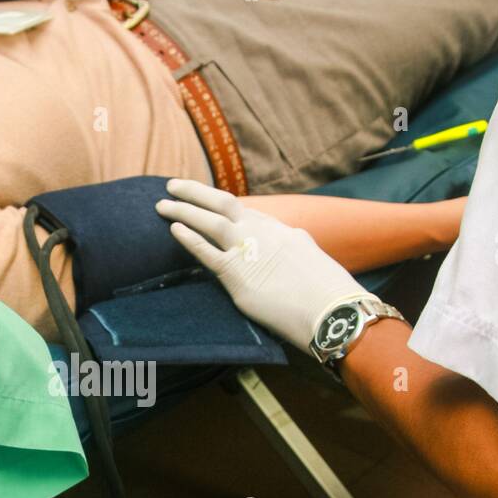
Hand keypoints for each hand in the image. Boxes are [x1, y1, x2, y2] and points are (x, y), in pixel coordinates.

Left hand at [156, 179, 367, 352]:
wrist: (334, 311)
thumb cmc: (329, 295)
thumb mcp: (314, 261)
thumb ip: (297, 250)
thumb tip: (295, 245)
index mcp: (284, 231)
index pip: (247, 211)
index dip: (221, 204)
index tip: (204, 200)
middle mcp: (265, 234)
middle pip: (225, 203)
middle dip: (196, 192)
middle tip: (173, 186)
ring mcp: (250, 251)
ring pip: (210, 221)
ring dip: (184, 210)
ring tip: (162, 205)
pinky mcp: (238, 276)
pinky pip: (206, 252)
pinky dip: (189, 238)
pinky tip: (173, 229)